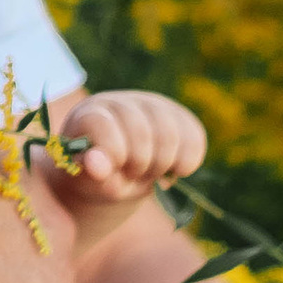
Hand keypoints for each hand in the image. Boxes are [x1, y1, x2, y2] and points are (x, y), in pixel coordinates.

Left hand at [48, 88, 207, 205]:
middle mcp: (122, 102)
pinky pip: (194, 139)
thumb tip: (97, 165)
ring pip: (171, 135)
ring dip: (162, 165)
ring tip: (149, 174)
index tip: (113, 171)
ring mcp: (153, 105)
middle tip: (132, 175)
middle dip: (139, 165)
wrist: (120, 171)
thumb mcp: (87, 180)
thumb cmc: (97, 177)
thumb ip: (91, 172)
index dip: (111, 151)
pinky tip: (172, 170)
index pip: (101, 124)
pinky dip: (185, 163)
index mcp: (89, 114)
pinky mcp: (180, 116)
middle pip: (141, 132)